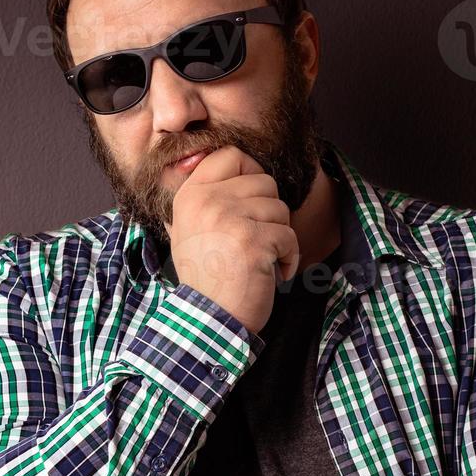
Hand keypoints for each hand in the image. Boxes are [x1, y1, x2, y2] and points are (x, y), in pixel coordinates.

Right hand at [165, 145, 299, 337]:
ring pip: (280, 208)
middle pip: (264, 181)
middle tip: (254, 240)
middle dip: (269, 213)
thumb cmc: (206, 278)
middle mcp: (207, 201)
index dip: (250, 172)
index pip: (231, 155)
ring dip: (279, 237)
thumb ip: (201, 198)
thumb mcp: (186, 230)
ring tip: (259, 259)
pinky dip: (288, 259)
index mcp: (191, 195)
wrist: (209, 320)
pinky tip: (270, 274)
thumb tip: (216, 163)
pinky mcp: (254, 241)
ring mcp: (230, 219)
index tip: (251, 202)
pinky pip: (289, 236)